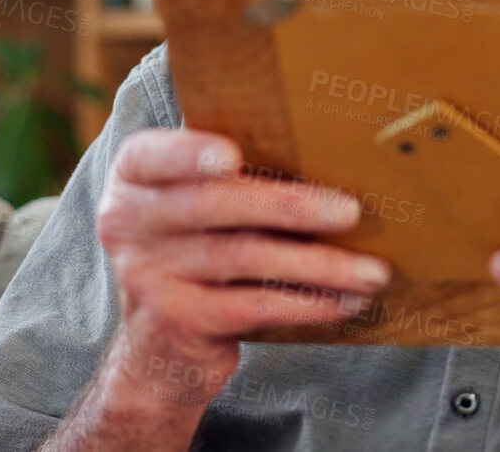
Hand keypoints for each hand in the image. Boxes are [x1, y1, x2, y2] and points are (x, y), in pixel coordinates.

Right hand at [71, 129, 390, 440]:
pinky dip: (307, 303)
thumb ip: (230, 178)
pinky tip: (346, 301)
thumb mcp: (194, 209)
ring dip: (319, 264)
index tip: (234, 155)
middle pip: (214, 204)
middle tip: (351, 211)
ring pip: (245, 257)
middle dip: (290, 206)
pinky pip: (254, 307)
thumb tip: (330, 151)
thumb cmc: (198, 251)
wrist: (160, 348)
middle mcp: (127, 222)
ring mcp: (148, 275)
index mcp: (133, 178)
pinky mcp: (178, 322)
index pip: (151, 155)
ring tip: (372, 269)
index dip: (188, 153)